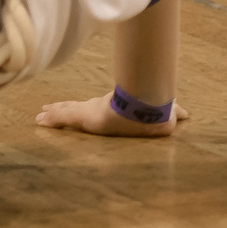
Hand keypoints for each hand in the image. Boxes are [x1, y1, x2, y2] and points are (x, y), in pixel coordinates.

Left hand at [35, 93, 189, 137]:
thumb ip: (175, 112)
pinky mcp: (86, 116)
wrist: (146, 109)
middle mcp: (101, 109)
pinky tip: (39, 120)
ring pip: (67, 111)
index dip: (83, 108)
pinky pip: (65, 117)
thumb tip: (187, 114)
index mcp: (115, 110)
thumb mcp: (166, 113)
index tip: (71, 107)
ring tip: (40, 114)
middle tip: (46, 109)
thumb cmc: (153, 112)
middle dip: (64, 109)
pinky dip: (53, 119)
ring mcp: (92, 112)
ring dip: (54, 114)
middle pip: (77, 108)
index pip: (95, 107)